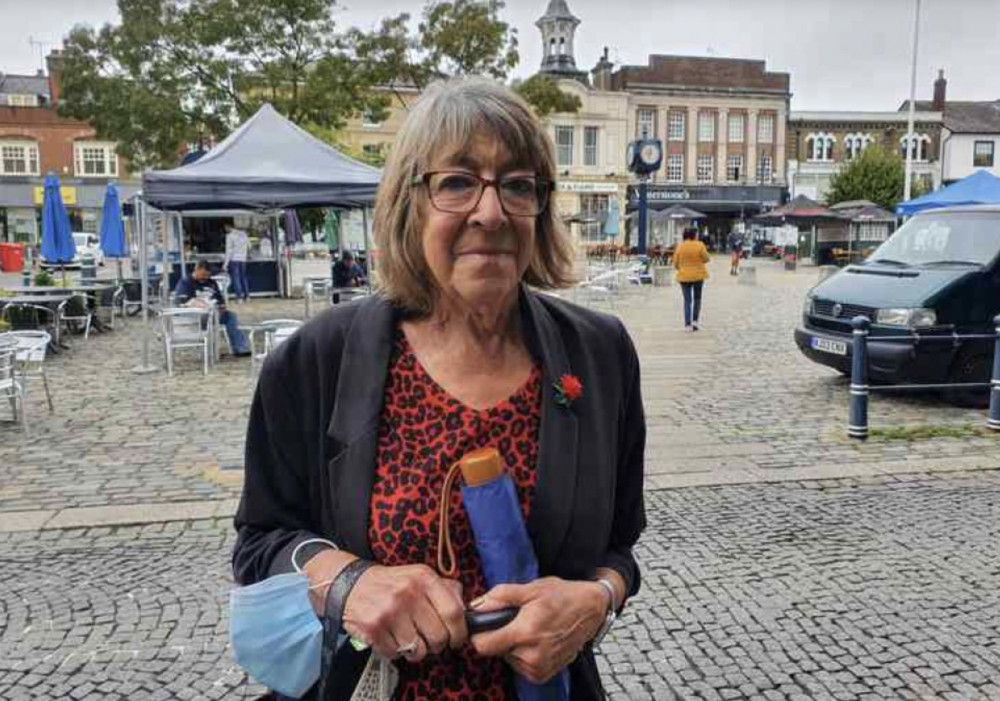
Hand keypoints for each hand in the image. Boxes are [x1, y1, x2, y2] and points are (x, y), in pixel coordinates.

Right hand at [341, 563, 467, 662]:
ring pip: (418, 649)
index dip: (460, 631)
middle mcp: (407, 593)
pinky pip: (396, 654)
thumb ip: (445, 588)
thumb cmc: (391, 584)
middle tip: (432, 641)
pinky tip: (392, 638)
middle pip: (438, 636)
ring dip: (417, 651)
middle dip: (438, 644)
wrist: (351, 584)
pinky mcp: (373, 628)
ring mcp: (389, 611)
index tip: (458, 639)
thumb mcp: (419, 575)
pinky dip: (396, 651)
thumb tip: (468, 608)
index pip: (454, 612)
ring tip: (410, 639)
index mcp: (423, 578)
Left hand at [469, 577, 607, 683]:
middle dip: (501, 636)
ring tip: (530, 630)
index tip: (483, 626)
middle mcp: (532, 655)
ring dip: (512, 646)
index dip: (479, 634)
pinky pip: (520, 667)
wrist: (590, 610)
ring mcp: (539, 668)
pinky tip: (536, 641)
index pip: (483, 646)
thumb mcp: (531, 588)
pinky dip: (523, 655)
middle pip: (496, 651)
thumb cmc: (561, 596)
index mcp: (526, 632)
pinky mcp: (543, 675)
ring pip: (508, 659)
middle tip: (516, 621)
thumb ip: (501, 596)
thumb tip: (477, 605)